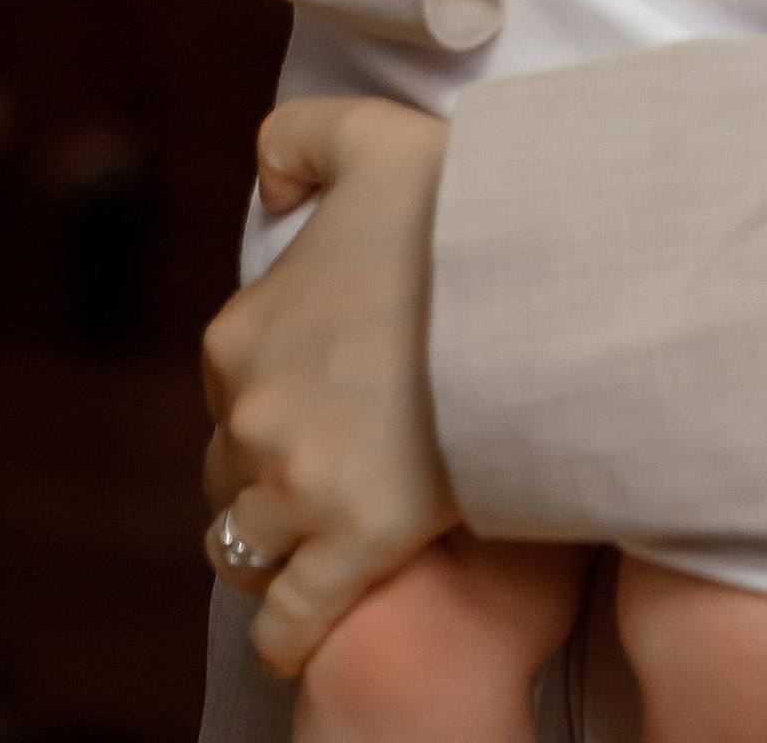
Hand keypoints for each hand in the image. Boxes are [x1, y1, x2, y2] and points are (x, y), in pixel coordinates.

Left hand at [201, 97, 455, 677]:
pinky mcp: (358, 542)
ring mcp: (302, 484)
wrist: (538, 272)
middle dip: (267, 473)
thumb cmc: (459, 204)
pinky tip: (303, 632)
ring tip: (315, 544)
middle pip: (230, 470)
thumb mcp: (365, 133)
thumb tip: (269, 193)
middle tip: (333, 466)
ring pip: (244, 547)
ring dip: (270, 549)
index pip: (228, 389)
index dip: (274, 393)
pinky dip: (289, 632)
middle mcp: (255, 413)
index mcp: (244, 331)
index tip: (325, 394)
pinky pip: (290, 620)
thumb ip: (295, 138)